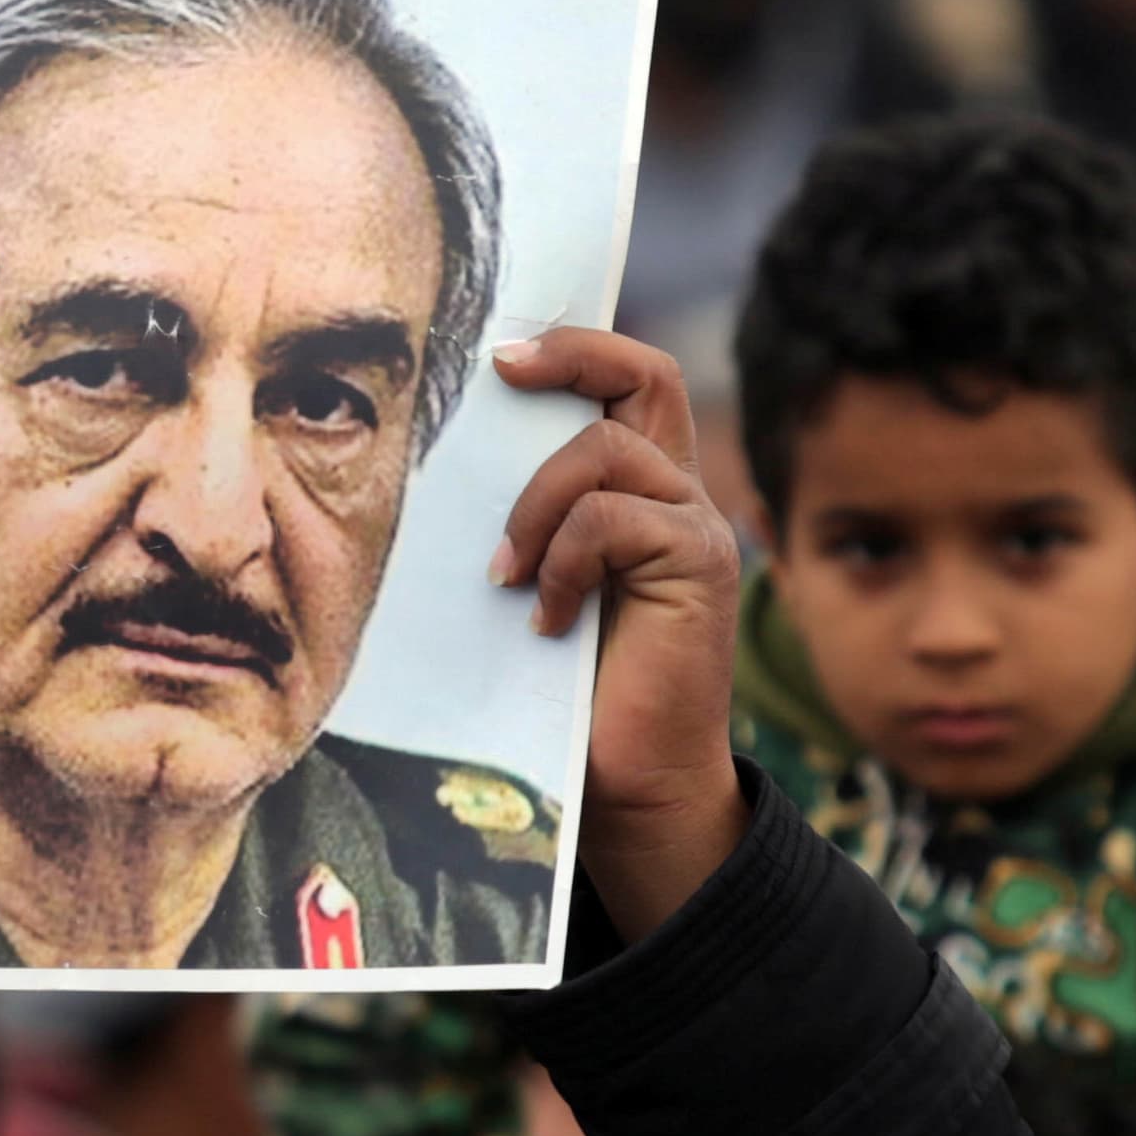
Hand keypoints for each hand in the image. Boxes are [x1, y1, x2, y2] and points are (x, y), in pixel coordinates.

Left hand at [489, 330, 747, 937]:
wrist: (631, 788)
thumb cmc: (567, 699)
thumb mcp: (531, 588)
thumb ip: (519, 525)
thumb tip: (436, 467)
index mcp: (638, 494)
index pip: (630, 381)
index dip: (576, 347)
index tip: (500, 356)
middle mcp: (678, 498)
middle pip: (647, 375)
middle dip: (572, 356)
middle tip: (500, 370)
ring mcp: (695, 529)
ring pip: (607, 451)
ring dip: (536, 505)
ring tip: (506, 577)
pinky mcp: (700, 567)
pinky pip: (613, 520)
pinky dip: (564, 562)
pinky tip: (548, 622)